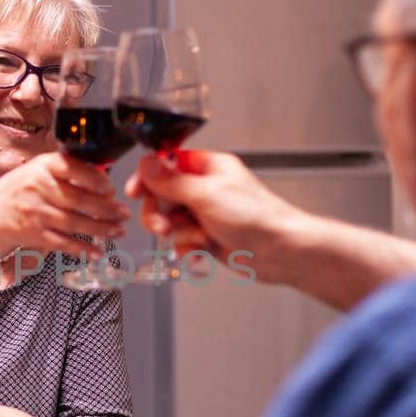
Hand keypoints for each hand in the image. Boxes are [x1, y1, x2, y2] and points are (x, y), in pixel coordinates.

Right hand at [0, 152, 128, 258]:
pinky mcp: (33, 233)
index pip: (73, 168)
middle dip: (106, 209)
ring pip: (74, 222)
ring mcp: (35, 212)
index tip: (111, 189)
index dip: (95, 179)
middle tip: (124, 213)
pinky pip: (62, 242)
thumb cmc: (20, 191)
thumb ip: (67, 171)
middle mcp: (37, 187)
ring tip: (118, 231)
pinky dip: (82, 249)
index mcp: (42, 166)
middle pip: (79, 199)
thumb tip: (104, 178)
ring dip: (100, 229)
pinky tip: (97, 252)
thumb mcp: (39, 171)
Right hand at [125, 150, 297, 282]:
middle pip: (162, 196)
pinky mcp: (208, 237)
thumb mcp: (206, 195)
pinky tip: (201, 250)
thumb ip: (171, 180)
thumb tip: (147, 164)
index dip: (148, 178)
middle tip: (162, 226)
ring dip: (178, 233)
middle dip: (160, 214)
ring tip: (194, 239)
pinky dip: (188, 248)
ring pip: (170, 221)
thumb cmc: (257, 218)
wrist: (280, 252)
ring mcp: (206, 214)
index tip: (135, 192)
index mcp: (208, 168)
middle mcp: (205, 189)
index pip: (166, 165)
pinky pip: (182, 241)